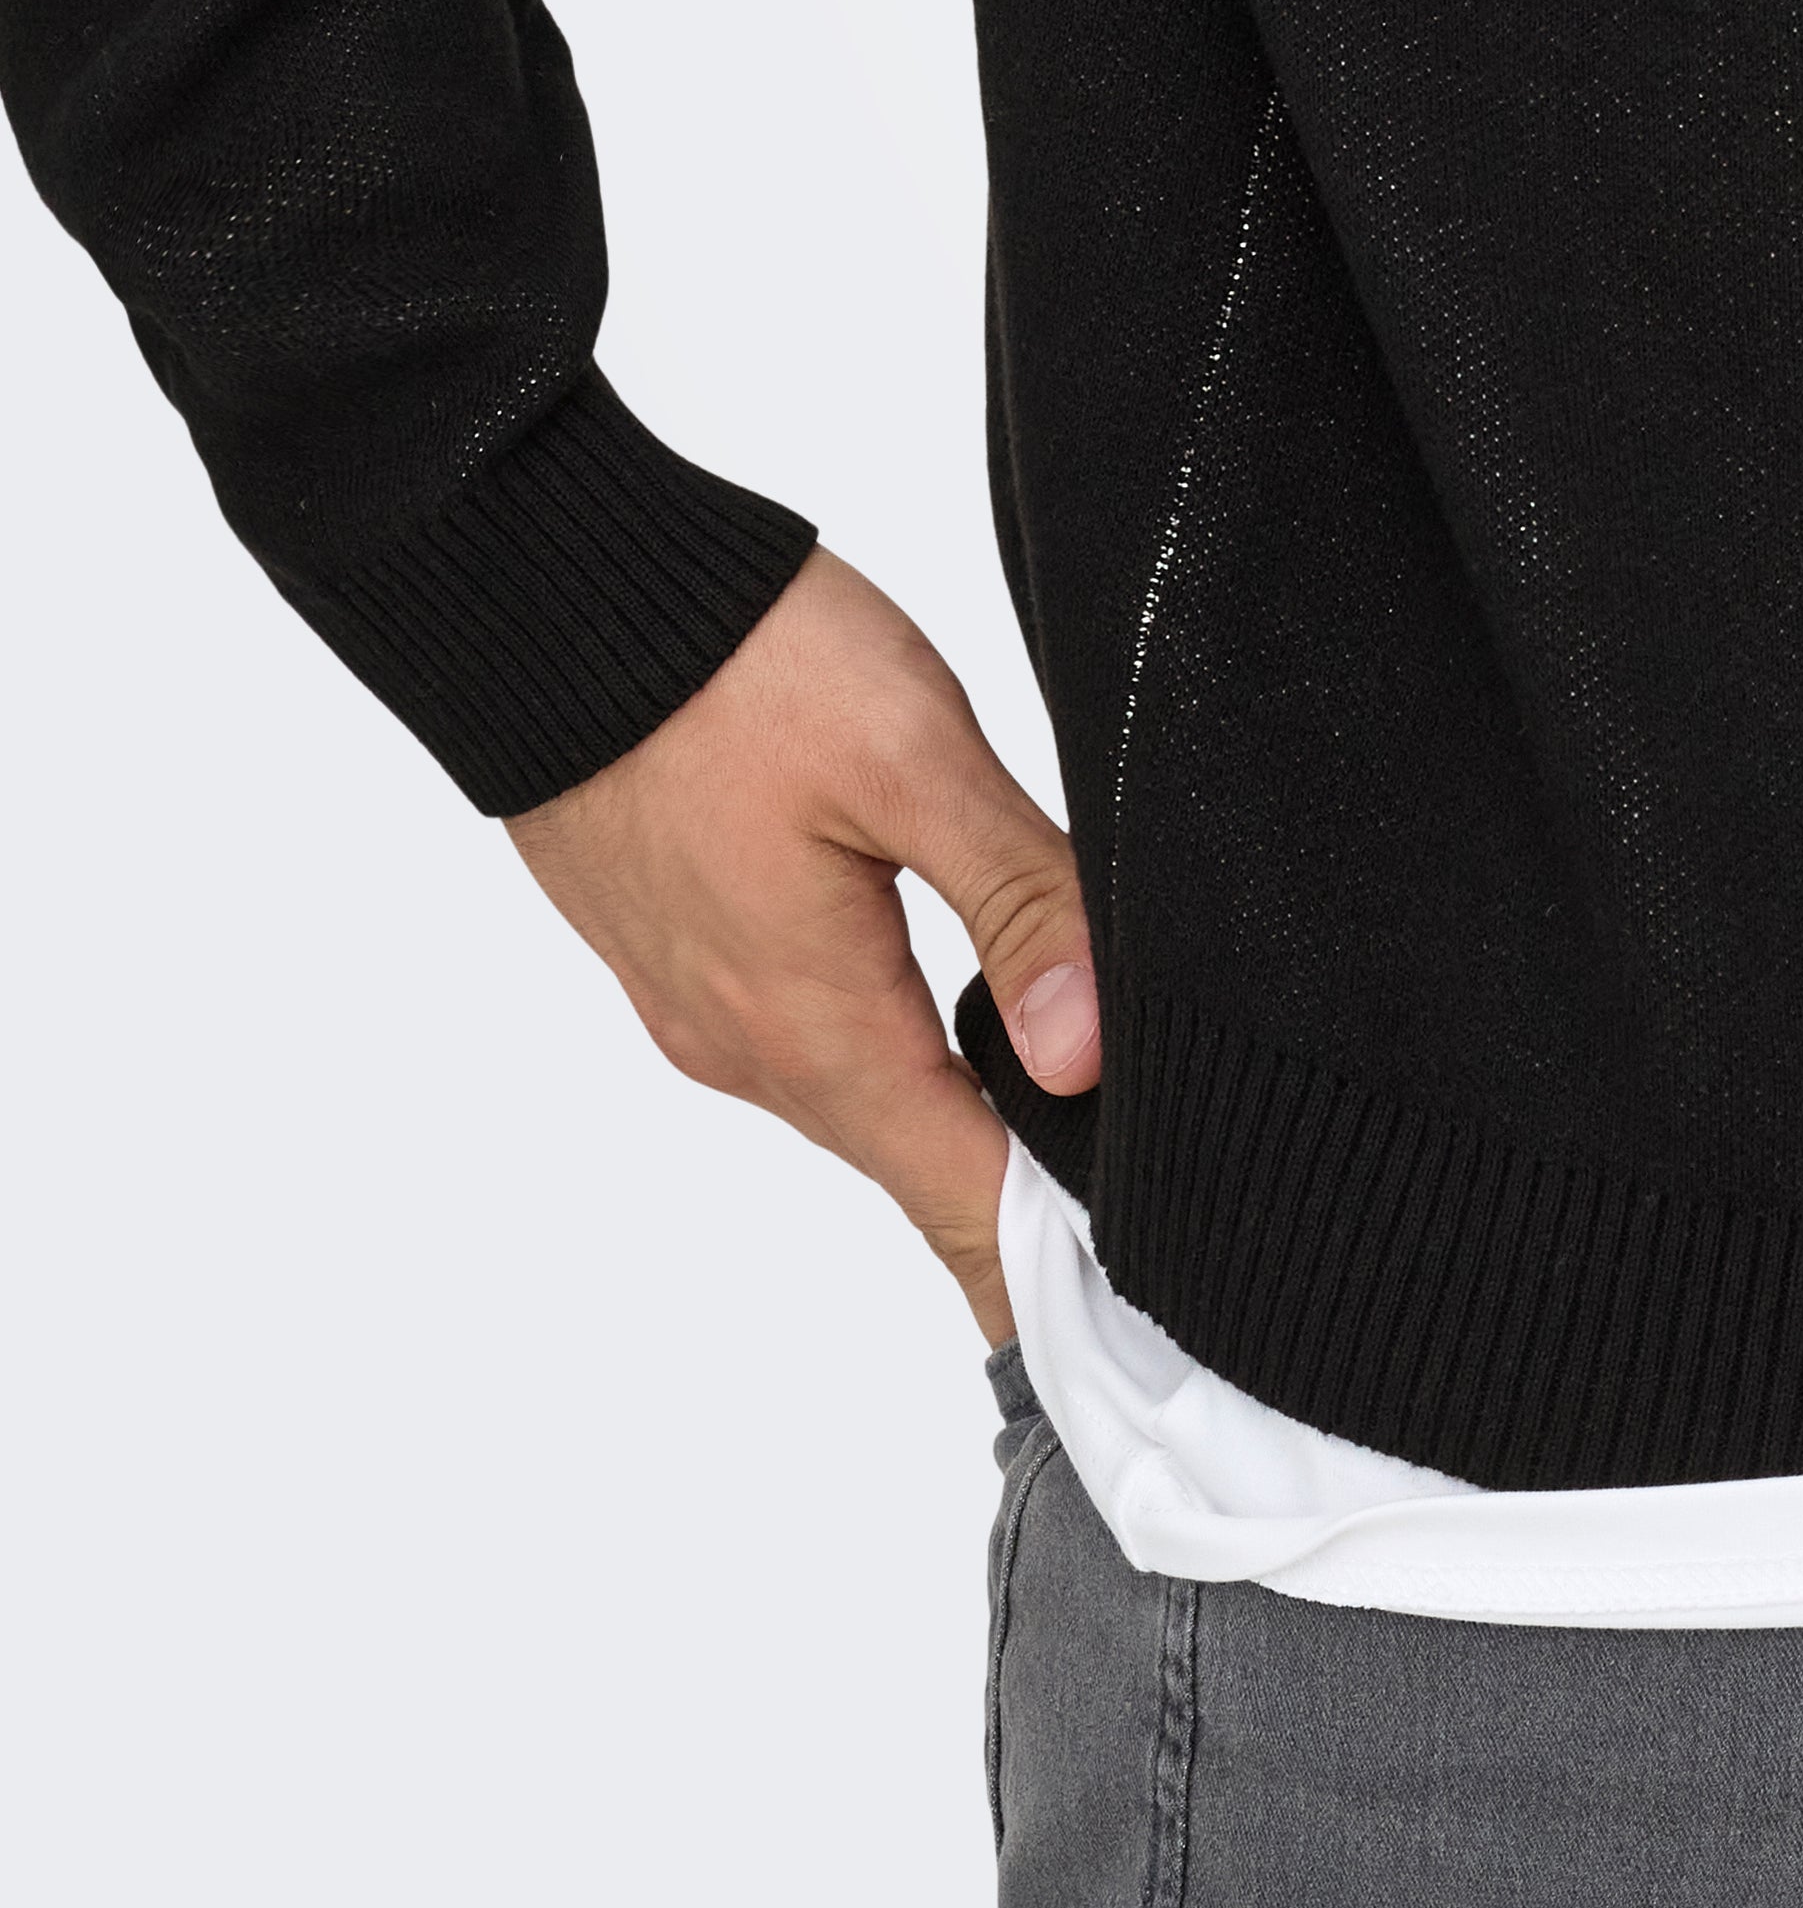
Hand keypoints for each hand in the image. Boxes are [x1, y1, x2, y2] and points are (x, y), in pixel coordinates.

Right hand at [509, 549, 1098, 1346]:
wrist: (547, 598)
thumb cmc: (733, 663)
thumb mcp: (912, 757)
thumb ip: (1016, 897)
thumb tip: (1086, 1052)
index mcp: (816, 1024)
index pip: (962, 1198)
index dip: (1058, 1261)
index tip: (1149, 1310)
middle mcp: (750, 1046)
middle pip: (921, 1165)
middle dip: (1028, 1208)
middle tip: (1152, 1239)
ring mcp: (706, 1004)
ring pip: (865, 1101)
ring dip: (961, 1132)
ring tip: (1076, 1147)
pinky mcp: (684, 951)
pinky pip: (810, 1044)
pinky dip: (895, 1065)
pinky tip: (964, 1032)